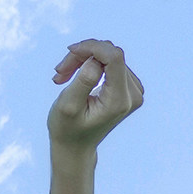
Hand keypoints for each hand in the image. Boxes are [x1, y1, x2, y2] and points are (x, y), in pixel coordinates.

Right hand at [48, 38, 143, 152]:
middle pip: (110, 55)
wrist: (76, 146)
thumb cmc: (67, 129)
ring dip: (83, 60)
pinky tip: (75, 76)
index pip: (114, 57)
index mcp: (119, 101)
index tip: (70, 51)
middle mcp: (133, 95)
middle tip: (58, 72)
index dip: (92, 47)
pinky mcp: (129, 86)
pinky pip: (111, 61)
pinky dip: (91, 64)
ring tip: (62, 76)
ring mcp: (134, 91)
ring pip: (109, 55)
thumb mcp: (68, 106)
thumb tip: (95, 60)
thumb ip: (83, 81)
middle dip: (82, 56)